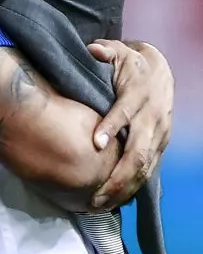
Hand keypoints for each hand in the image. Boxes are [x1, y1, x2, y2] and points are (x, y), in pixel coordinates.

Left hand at [87, 39, 173, 208]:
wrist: (160, 71)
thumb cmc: (131, 63)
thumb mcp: (119, 51)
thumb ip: (105, 51)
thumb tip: (93, 49)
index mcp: (139, 94)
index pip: (126, 112)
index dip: (112, 126)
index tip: (96, 143)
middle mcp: (152, 117)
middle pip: (138, 151)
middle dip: (117, 175)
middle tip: (94, 194)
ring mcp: (159, 134)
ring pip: (145, 167)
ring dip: (124, 188)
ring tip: (100, 204)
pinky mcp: (161, 144)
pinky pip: (149, 170)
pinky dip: (133, 187)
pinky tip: (116, 201)